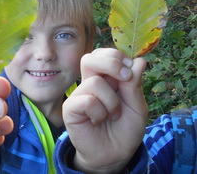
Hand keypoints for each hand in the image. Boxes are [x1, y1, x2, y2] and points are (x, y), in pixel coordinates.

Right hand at [62, 48, 146, 172]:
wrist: (115, 154)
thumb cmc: (124, 130)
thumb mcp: (137, 107)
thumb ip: (134, 85)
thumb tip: (138, 60)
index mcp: (106, 79)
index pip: (104, 54)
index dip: (117, 57)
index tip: (130, 70)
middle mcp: (90, 83)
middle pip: (90, 58)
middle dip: (111, 63)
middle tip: (124, 78)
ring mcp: (78, 95)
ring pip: (95, 82)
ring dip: (112, 102)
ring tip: (112, 115)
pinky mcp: (70, 108)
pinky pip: (86, 100)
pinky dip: (99, 112)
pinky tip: (98, 121)